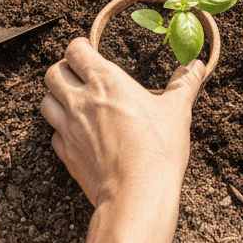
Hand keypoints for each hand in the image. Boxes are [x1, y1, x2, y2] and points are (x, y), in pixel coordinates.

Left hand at [40, 37, 203, 207]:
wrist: (136, 195)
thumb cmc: (157, 150)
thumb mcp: (177, 110)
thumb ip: (184, 84)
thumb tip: (196, 66)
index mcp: (106, 82)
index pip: (75, 50)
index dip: (81, 48)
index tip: (90, 52)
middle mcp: (81, 101)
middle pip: (53, 72)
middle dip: (63, 70)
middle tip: (80, 76)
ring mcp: (69, 128)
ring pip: (45, 101)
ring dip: (56, 97)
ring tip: (74, 101)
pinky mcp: (66, 154)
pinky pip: (53, 134)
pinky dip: (61, 130)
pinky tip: (79, 133)